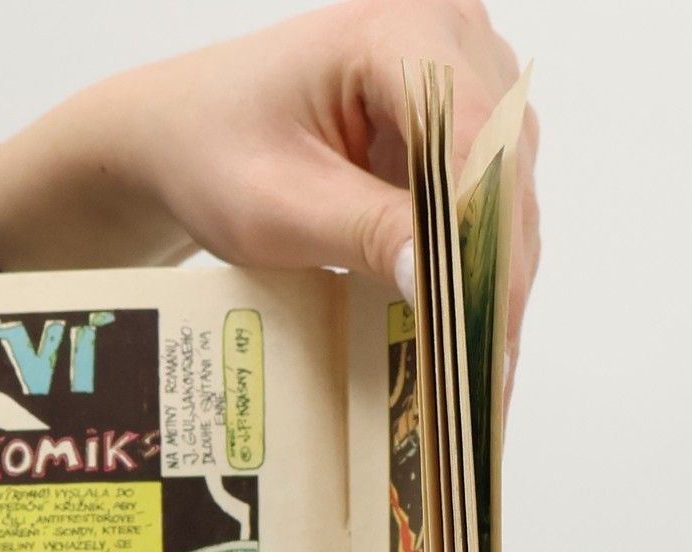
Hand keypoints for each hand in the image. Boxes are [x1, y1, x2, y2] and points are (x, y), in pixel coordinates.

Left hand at [0, 0, 539, 361]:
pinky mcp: (459, 115)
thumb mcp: (277, 206)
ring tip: (483, 370)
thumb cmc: (214, 154)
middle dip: (496, 275)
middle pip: (502, 167)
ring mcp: (462, 70)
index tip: (484, 331)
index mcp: (399, 31)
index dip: (485, 243)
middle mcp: (448, 34)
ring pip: (506, 186)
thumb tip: (439, 283)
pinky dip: (475, 263)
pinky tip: (466, 328)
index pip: (473, 143)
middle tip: (489, 377)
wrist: (186, 136)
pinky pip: (487, 194)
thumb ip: (362, 234)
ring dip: (494, 276)